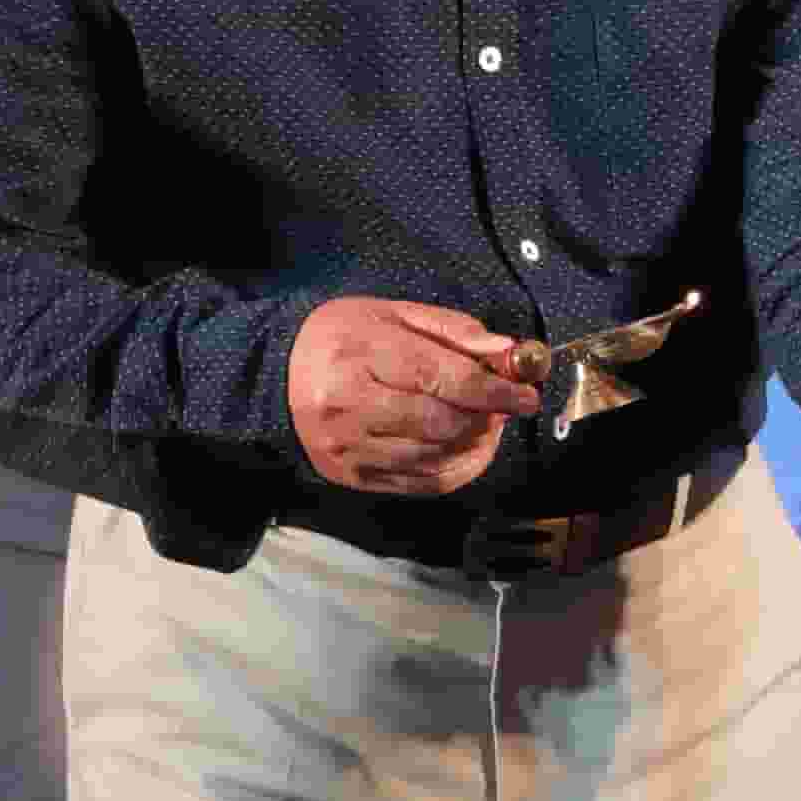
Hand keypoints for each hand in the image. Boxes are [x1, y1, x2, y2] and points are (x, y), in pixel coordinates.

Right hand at [288, 298, 535, 493]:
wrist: (274, 376)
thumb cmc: (341, 338)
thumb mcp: (392, 315)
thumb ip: (453, 332)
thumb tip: (509, 354)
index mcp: (360, 355)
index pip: (442, 379)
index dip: (494, 390)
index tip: (526, 394)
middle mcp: (350, 407)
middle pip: (441, 423)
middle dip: (485, 416)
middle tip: (505, 405)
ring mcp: (349, 448)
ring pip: (435, 457)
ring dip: (475, 443)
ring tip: (486, 423)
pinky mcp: (352, 477)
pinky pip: (422, 484)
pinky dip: (457, 469)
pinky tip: (468, 449)